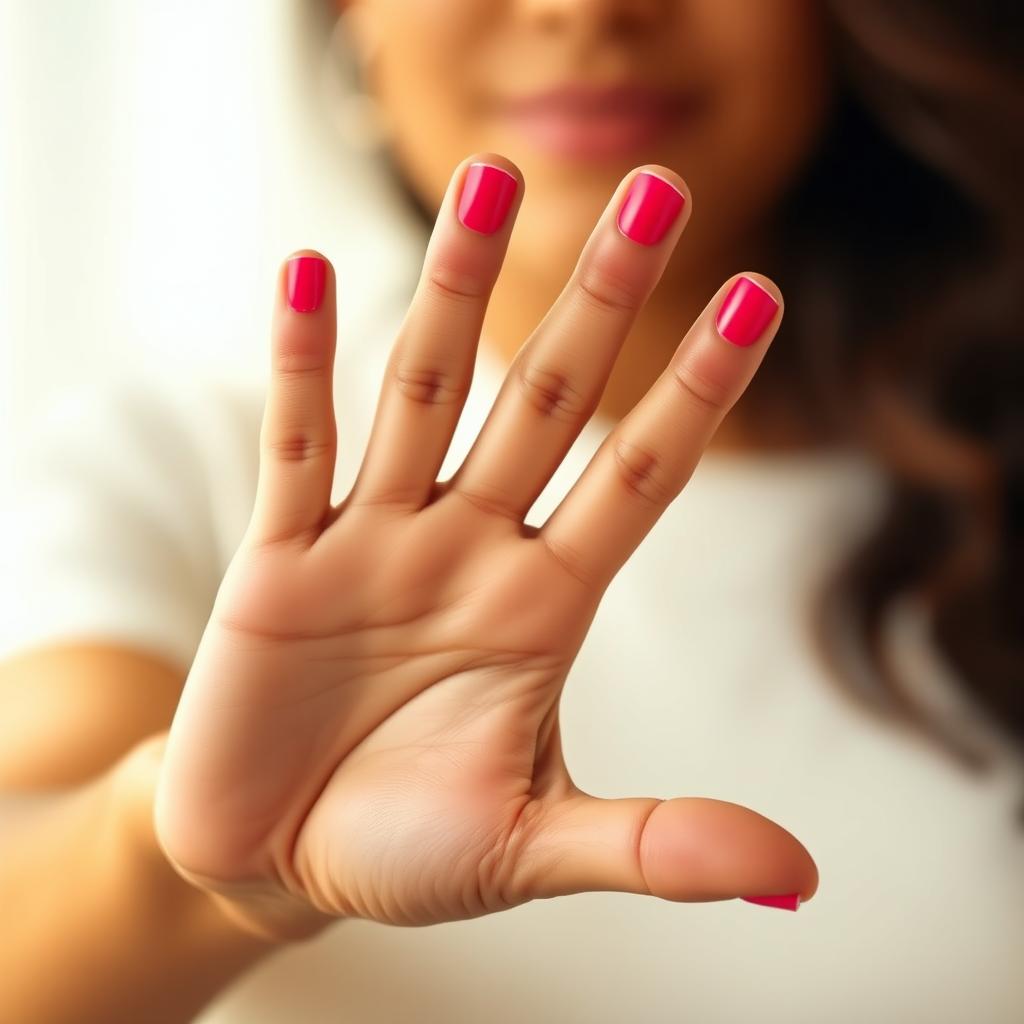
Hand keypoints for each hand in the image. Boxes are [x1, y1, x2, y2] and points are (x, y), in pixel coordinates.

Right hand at [154, 154, 817, 939]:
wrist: (274, 863)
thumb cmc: (405, 852)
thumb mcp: (532, 848)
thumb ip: (650, 843)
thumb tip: (793, 871)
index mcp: (542, 606)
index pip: (638, 478)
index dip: (697, 392)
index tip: (760, 295)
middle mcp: (468, 550)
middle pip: (546, 402)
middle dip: (599, 299)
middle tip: (655, 188)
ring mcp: (375, 542)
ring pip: (423, 393)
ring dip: (454, 288)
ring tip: (486, 176)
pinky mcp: (282, 559)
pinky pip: (297, 446)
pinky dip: (300, 364)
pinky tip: (306, 271)